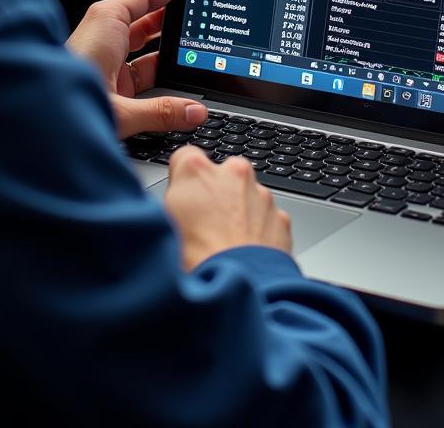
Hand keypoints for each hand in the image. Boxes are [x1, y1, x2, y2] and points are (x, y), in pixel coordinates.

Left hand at [67, 0, 207, 138]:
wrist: (33, 126)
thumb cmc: (63, 101)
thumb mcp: (123, 108)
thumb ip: (163, 111)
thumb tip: (194, 111)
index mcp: (104, 26)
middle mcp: (102, 41)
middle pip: (140, 27)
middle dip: (166, 27)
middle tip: (191, 24)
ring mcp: (101, 65)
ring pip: (137, 54)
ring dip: (161, 59)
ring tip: (188, 60)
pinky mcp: (99, 87)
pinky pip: (131, 76)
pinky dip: (150, 79)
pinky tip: (169, 88)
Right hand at [163, 147, 292, 269]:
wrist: (239, 287)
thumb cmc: (196, 261)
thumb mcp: (163, 225)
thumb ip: (172, 201)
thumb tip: (174, 202)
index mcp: (197, 171)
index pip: (184, 156)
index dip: (182, 179)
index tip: (182, 196)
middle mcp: (232, 173)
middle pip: (221, 174)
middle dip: (216, 193)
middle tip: (205, 225)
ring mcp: (260, 195)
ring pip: (246, 195)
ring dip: (238, 212)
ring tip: (225, 245)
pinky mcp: (280, 218)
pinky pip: (266, 218)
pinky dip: (258, 231)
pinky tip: (245, 253)